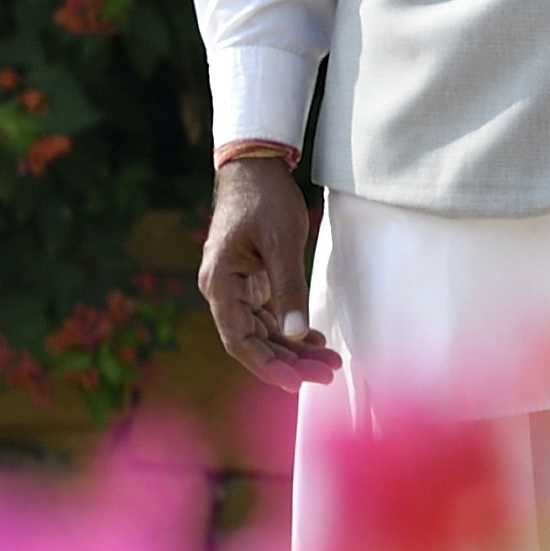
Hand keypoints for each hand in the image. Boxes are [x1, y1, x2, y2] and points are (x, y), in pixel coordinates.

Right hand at [200, 152, 338, 390]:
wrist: (253, 168)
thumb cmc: (264, 199)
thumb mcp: (282, 242)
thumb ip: (288, 288)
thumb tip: (296, 333)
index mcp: (220, 284)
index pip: (240, 340)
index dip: (267, 366)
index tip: (297, 382)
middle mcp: (222, 291)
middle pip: (253, 342)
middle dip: (288, 362)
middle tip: (326, 375)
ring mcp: (235, 288)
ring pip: (262, 332)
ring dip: (293, 350)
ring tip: (330, 363)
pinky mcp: (250, 282)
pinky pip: (268, 316)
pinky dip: (290, 331)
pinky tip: (315, 342)